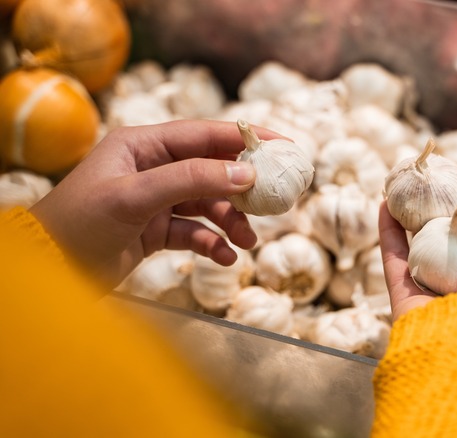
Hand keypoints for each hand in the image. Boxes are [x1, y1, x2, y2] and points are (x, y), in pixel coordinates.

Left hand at [30, 120, 280, 285]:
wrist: (47, 272)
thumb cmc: (80, 225)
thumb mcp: (134, 197)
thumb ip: (191, 180)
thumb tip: (246, 172)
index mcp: (143, 145)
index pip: (205, 134)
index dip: (247, 138)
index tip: (284, 146)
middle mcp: (152, 168)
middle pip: (213, 169)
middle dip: (244, 187)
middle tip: (276, 200)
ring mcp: (155, 200)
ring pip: (209, 204)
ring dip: (231, 221)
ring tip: (247, 241)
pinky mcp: (155, 230)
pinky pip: (195, 232)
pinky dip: (212, 244)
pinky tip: (224, 258)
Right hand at [378, 201, 456, 335]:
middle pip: (453, 248)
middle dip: (446, 219)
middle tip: (442, 189)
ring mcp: (433, 297)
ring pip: (420, 251)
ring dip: (412, 221)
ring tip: (409, 190)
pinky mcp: (404, 298)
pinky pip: (394, 260)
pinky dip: (388, 232)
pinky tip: (385, 202)